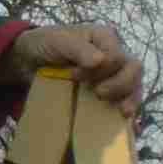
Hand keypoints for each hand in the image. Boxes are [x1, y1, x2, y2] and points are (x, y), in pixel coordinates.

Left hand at [8, 24, 143, 117]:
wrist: (28, 61)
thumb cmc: (44, 44)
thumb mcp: (57, 41)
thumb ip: (77, 49)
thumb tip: (100, 61)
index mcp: (105, 38)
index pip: (116, 56)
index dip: (100, 69)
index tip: (73, 74)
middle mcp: (113, 56)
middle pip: (134, 70)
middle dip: (121, 85)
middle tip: (99, 94)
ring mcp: (111, 76)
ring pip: (134, 87)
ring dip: (131, 100)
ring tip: (123, 113)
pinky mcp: (106, 93)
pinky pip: (123, 101)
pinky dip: (127, 112)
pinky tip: (128, 125)